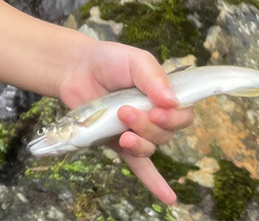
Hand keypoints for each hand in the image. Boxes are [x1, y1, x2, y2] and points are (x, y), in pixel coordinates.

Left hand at [57, 41, 194, 204]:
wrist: (75, 68)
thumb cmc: (109, 61)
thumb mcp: (135, 60)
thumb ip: (154, 78)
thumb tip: (172, 102)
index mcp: (164, 97)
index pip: (183, 115)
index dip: (175, 118)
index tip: (158, 110)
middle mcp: (154, 117)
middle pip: (166, 134)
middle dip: (148, 126)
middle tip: (126, 111)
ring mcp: (135, 131)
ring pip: (150, 147)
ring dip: (139, 141)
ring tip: (120, 128)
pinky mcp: (117, 142)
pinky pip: (139, 166)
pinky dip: (154, 182)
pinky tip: (168, 198)